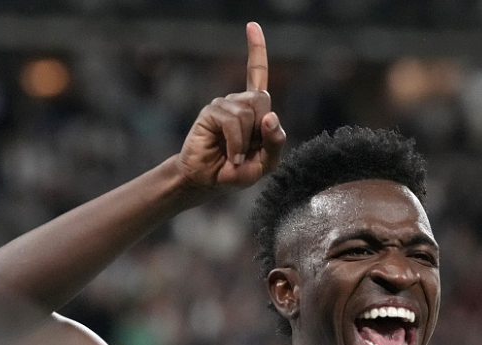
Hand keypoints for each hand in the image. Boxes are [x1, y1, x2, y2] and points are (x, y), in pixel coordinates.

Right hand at [177, 22, 285, 188]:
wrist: (206, 182)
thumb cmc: (235, 173)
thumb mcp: (265, 164)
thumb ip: (275, 144)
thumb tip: (270, 116)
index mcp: (253, 111)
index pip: (256, 75)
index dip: (256, 50)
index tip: (251, 25)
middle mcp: (237, 102)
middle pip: (263, 100)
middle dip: (263, 129)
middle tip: (249, 151)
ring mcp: (222, 105)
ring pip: (249, 114)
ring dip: (247, 142)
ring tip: (236, 156)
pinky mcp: (210, 112)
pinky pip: (234, 122)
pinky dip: (237, 144)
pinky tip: (231, 156)